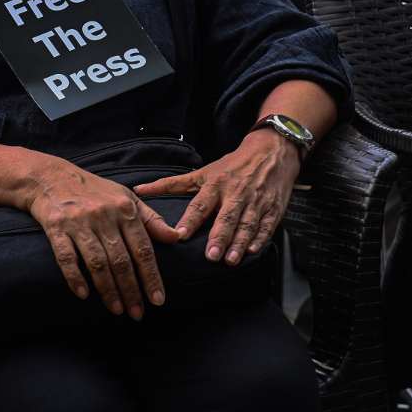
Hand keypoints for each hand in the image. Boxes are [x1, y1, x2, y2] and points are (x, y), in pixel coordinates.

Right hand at [24, 158, 182, 319]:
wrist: (52, 178)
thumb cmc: (95, 191)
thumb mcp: (127, 198)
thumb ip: (152, 219)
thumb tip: (176, 238)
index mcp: (124, 209)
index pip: (142, 249)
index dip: (151, 276)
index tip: (158, 300)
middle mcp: (103, 216)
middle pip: (121, 260)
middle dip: (131, 290)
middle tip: (137, 314)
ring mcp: (78, 222)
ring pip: (97, 262)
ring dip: (108, 290)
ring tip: (117, 309)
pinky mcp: (56, 227)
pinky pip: (66, 257)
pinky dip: (75, 277)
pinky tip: (83, 294)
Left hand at [132, 129, 300, 266]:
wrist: (272, 151)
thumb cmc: (233, 165)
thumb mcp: (203, 172)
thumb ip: (172, 184)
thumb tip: (139, 190)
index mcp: (216, 183)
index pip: (201, 204)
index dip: (191, 219)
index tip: (181, 234)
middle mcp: (235, 192)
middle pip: (226, 216)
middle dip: (219, 237)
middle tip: (210, 256)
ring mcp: (256, 200)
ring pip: (246, 223)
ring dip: (239, 242)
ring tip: (230, 260)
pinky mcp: (273, 208)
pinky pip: (267, 224)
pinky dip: (260, 238)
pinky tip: (252, 250)